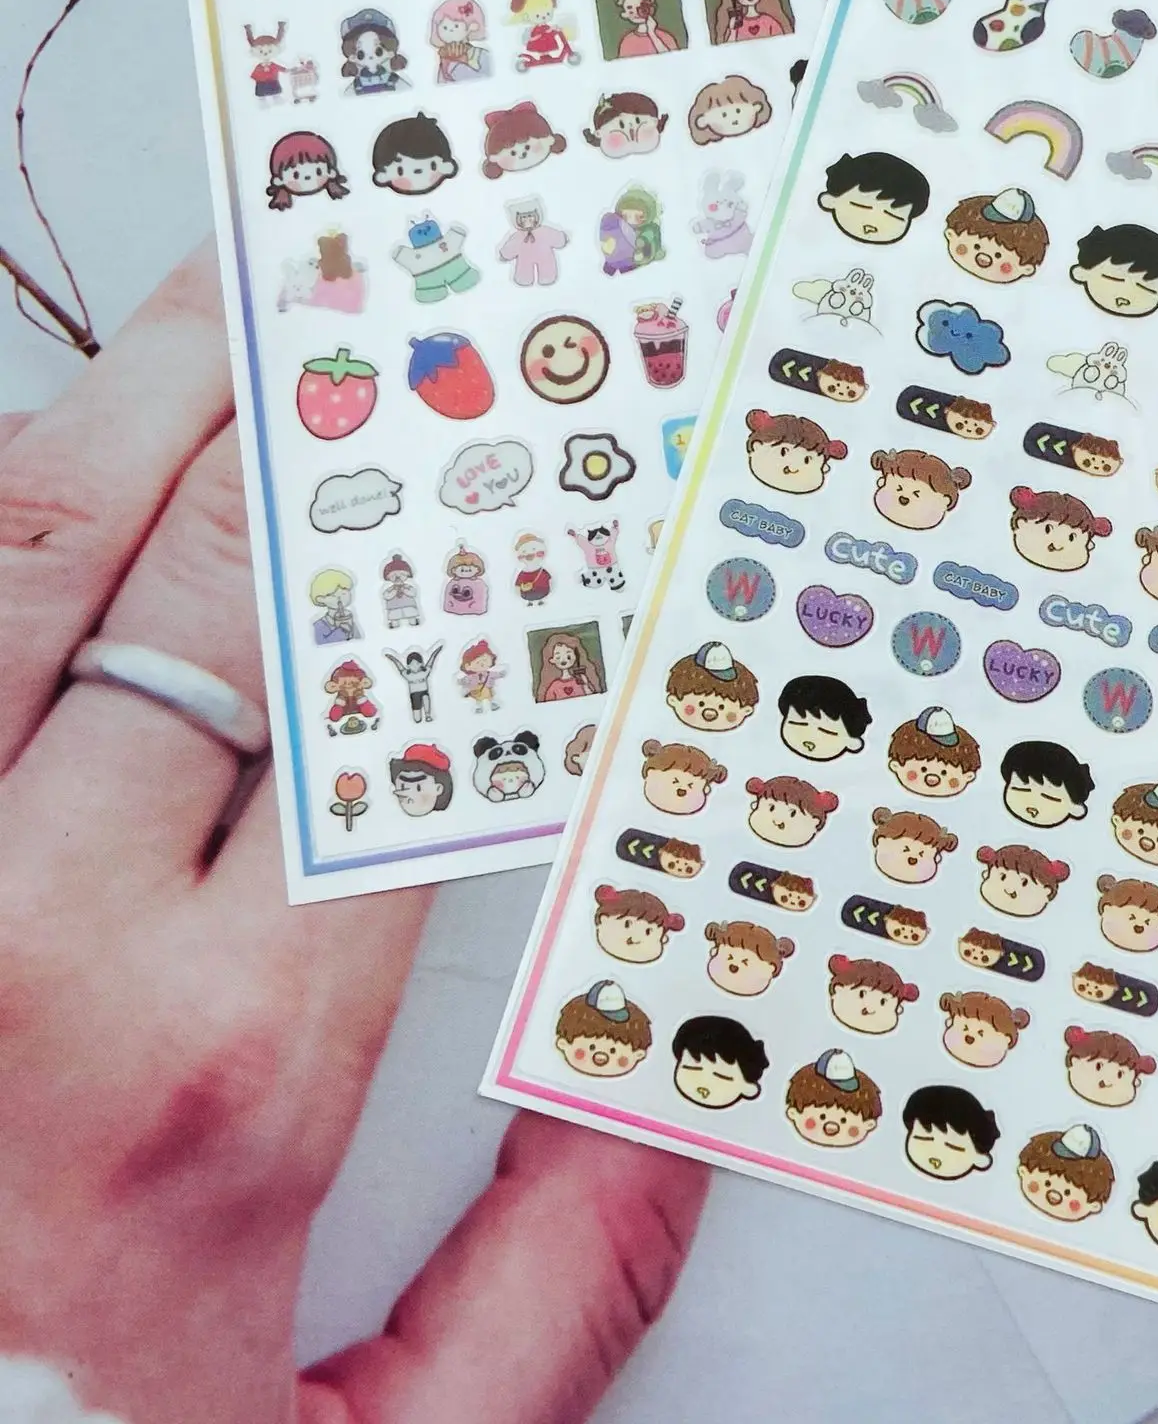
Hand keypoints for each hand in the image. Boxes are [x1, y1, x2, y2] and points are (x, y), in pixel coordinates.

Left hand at [0, 247, 706, 1423]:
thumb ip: (557, 1289)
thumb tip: (681, 1104)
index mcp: (212, 1076)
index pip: (395, 721)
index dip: (480, 565)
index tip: (541, 460)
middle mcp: (21, 961)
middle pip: (215, 591)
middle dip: (328, 410)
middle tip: (402, 277)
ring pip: (18, 558)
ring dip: (147, 398)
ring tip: (235, 287)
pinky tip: (59, 454)